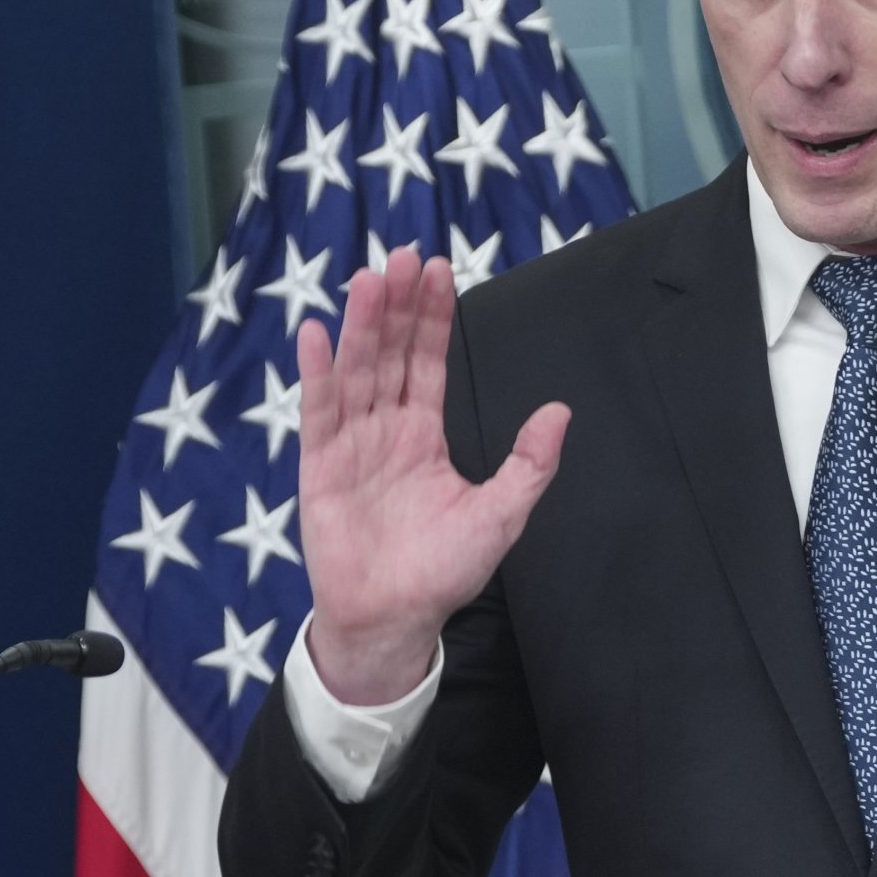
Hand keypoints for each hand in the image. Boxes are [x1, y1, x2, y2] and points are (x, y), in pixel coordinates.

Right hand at [297, 246, 567, 701]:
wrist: (394, 620)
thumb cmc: (443, 571)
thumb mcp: (501, 514)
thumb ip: (529, 463)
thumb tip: (561, 411)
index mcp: (423, 434)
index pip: (427, 362)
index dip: (432, 317)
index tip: (437, 270)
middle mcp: (384, 430)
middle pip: (389, 354)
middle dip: (396, 306)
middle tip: (403, 256)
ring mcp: (350, 445)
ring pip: (356, 372)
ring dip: (361, 325)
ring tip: (369, 279)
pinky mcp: (319, 469)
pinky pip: (318, 413)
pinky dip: (317, 373)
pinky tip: (316, 332)